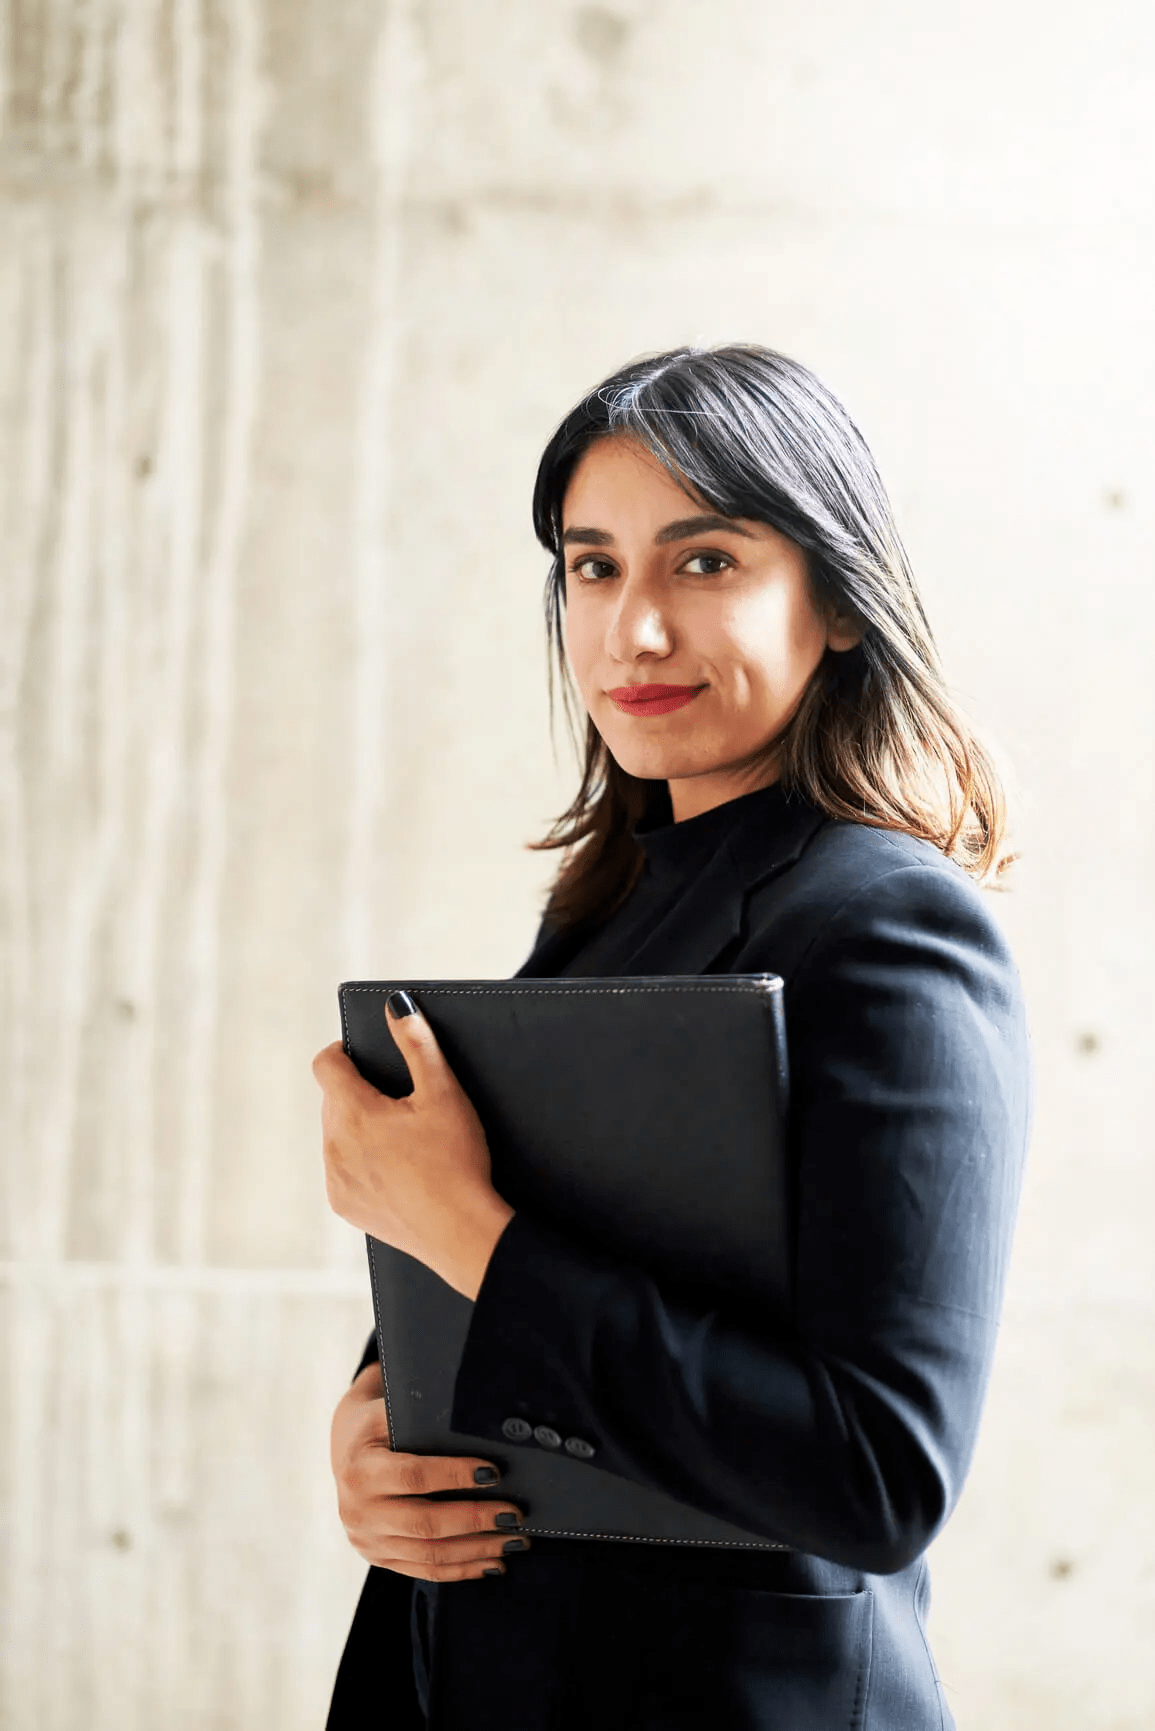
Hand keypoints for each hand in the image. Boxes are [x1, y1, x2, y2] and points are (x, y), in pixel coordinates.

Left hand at [313, 994, 514, 1299]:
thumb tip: (396, 1006)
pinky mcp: (345, 1207)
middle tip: (399, 1100)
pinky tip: (396, 1169)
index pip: (326, 1064)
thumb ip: (418, 1043)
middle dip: (357, 1091)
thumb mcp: (443, 1093)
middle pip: (332, 1100)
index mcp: (353, 1111)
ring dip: (357, 1127)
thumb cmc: (455, 1160)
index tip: (362, 1054)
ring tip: (400, 1136)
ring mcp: (337, 1179)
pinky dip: (360, 1162)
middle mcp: (334, 1145)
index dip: (342, 1051)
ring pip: (336, 1135)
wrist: (461, 1231)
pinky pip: (342, 1170)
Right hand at [331, 1361, 528, 1580]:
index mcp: (360, 1469)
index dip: (455, 1475)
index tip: (495, 1472)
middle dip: (475, 1520)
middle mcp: (358, 1511)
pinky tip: (492, 1563)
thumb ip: (426, 1420)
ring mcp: (366, 1540)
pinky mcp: (378, 1558)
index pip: (413, 1476)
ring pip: (429, 1555)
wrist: (346, 1447)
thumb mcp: (392, 1411)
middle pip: (425, 1523)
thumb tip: (485, 1429)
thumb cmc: (380, 1423)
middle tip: (514, 1515)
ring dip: (477, 1551)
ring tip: (514, 1540)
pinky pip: (424, 1571)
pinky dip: (462, 1569)